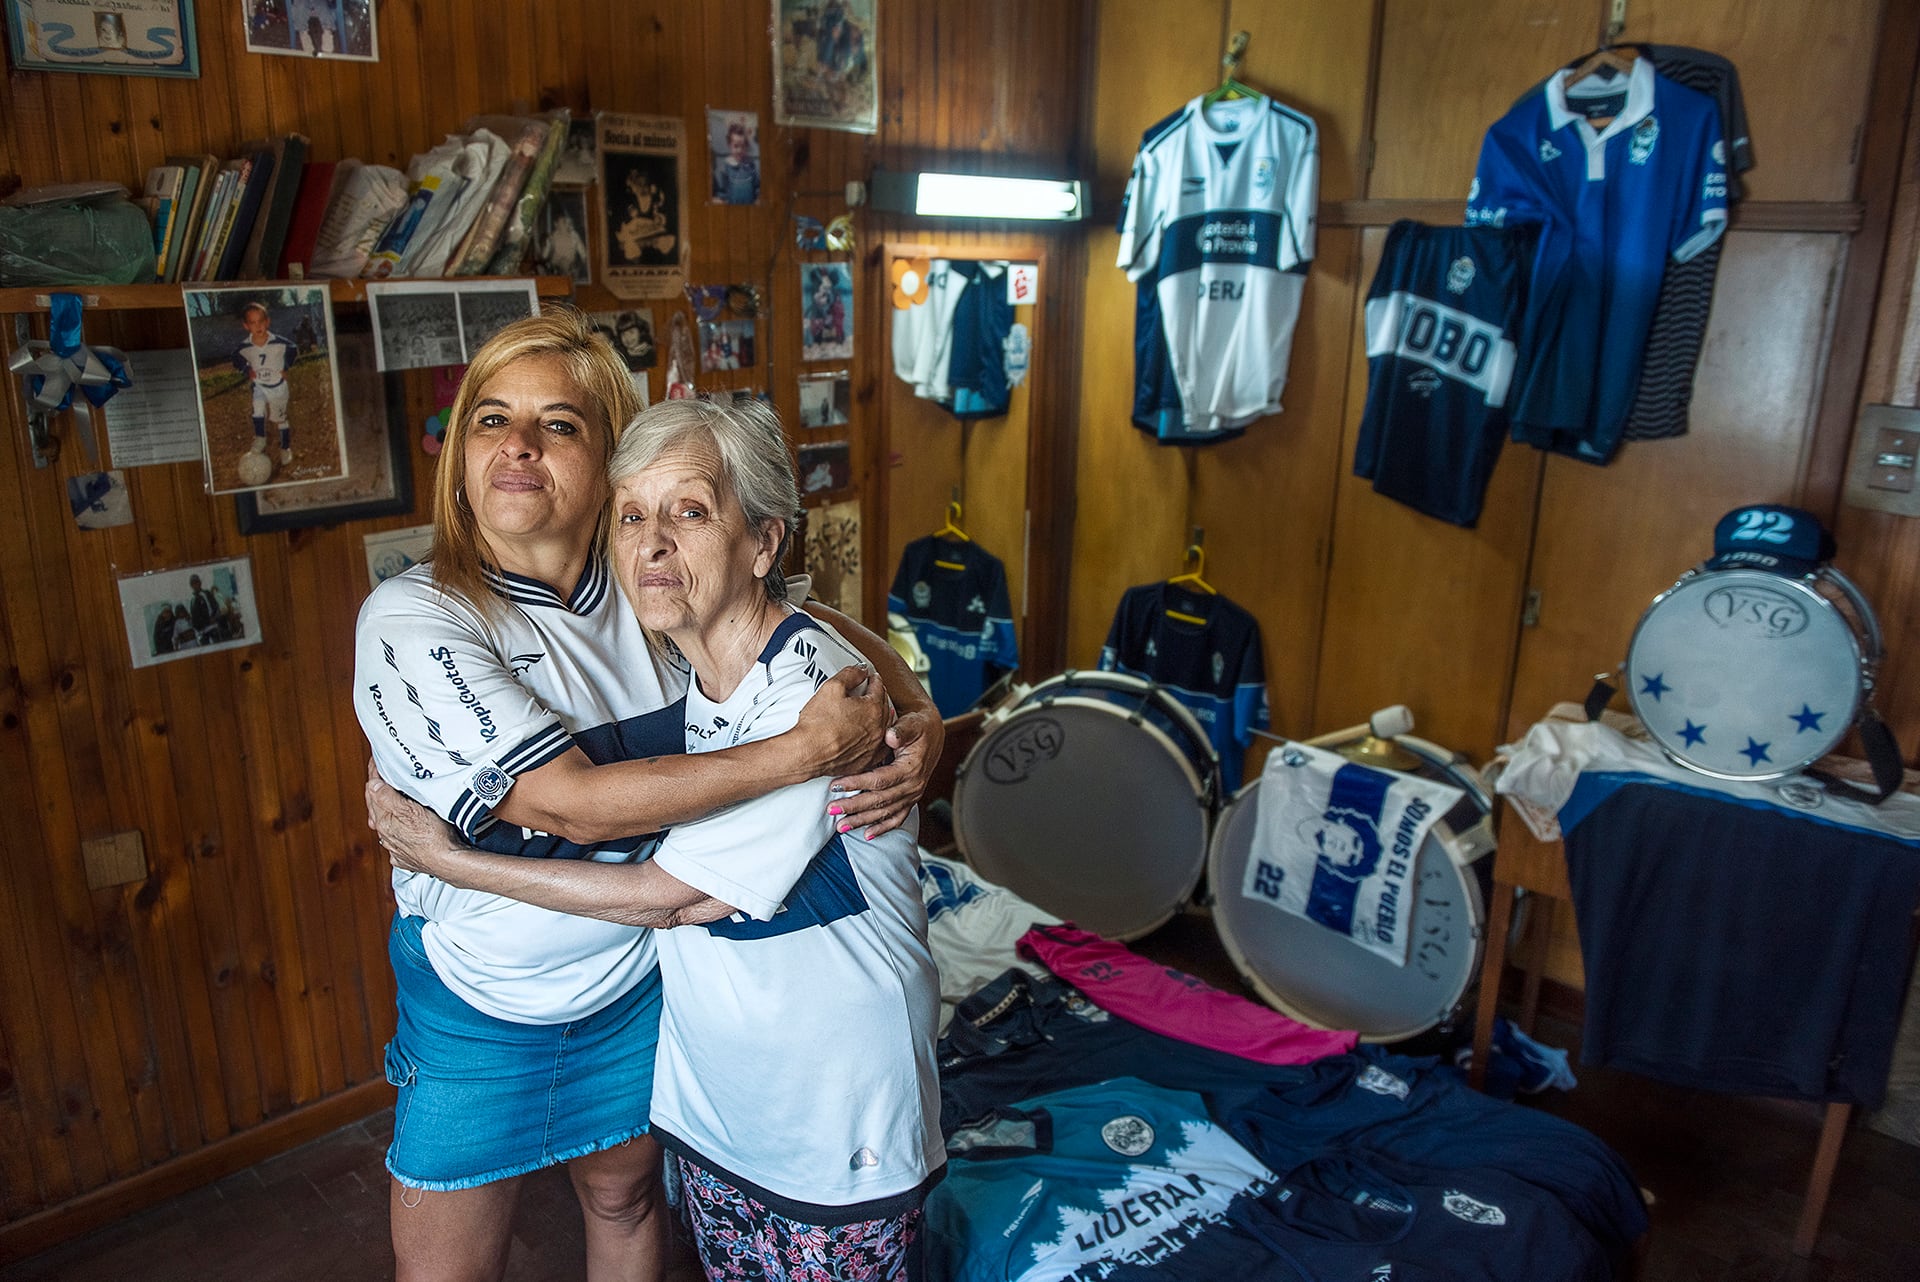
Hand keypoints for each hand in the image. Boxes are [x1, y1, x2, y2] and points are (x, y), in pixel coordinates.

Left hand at [365, 760, 459, 875]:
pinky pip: (396, 840)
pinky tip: (400, 827)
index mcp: (384, 822)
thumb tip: (372, 784)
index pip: (372, 792)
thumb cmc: (433, 836)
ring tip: (387, 798)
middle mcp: (386, 836)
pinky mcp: (406, 858)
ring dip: (384, 811)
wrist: (449, 862)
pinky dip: (395, 830)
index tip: (376, 761)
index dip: (374, 775)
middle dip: (376, 791)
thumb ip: (388, 797)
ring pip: (384, 825)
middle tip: (380, 775)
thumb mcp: (410, 810)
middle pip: (375, 808)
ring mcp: (396, 848)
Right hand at [796, 665, 891, 778]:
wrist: (808, 752)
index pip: (878, 688)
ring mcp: (873, 746)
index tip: (872, 677)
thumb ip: (850, 674)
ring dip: (882, 717)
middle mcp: (878, 728)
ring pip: (884, 727)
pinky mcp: (866, 761)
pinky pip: (879, 748)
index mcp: (873, 709)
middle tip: (874, 691)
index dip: (874, 680)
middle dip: (880, 697)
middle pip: (884, 707)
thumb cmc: (818, 722)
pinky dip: (879, 739)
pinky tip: (875, 737)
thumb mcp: (832, 687)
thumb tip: (862, 669)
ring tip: (876, 711)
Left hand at [830, 706, 943, 838]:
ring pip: (885, 813)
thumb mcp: (912, 723)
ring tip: (841, 826)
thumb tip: (890, 735)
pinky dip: (882, 828)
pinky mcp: (911, 800)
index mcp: (911, 768)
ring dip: (862, 821)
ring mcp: (913, 795)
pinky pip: (897, 818)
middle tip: (831, 809)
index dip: (857, 784)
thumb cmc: (918, 726)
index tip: (835, 785)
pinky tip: (867, 835)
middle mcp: (913, 786)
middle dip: (854, 807)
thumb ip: (902, 730)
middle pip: (880, 800)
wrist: (932, 734)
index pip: (880, 780)